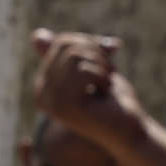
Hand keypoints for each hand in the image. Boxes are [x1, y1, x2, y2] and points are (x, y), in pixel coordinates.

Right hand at [32, 29, 145, 148]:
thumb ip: (70, 53)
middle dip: (96, 53)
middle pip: (66, 45)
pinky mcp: (65, 108)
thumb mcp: (91, 68)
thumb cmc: (114, 102)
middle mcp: (41, 95)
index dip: (90, 44)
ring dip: (101, 65)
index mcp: (44, 86)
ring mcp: (51, 102)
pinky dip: (103, 77)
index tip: (105, 61)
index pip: (61, 43)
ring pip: (74, 55)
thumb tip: (35, 34)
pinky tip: (105, 95)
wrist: (130, 131)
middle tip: (107, 75)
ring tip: (106, 85)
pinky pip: (83, 71)